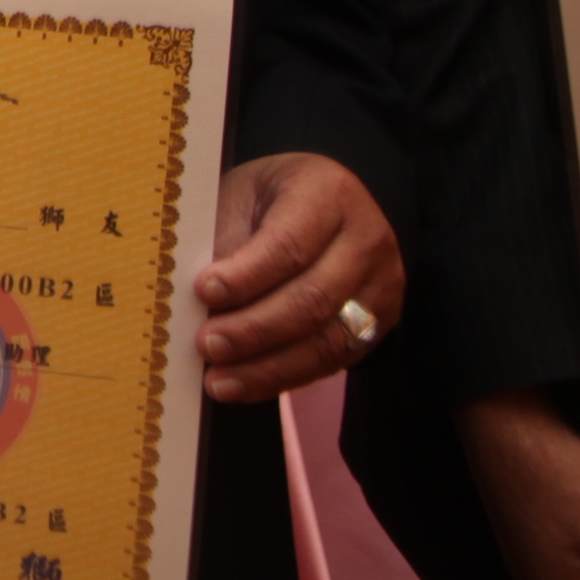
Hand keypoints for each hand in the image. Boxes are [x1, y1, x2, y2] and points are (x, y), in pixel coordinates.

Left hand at [194, 151, 404, 402]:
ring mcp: (380, 287)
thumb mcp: (243, 196)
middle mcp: (367, 241)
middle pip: (312, 299)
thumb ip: (227, 241)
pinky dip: (285, 376)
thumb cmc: (270, 199)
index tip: (204, 293)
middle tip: (207, 345)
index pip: (289, 244)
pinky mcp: (379, 325)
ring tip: (219, 381)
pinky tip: (246, 384)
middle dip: (254, 330)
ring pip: (326, 340)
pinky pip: (332, 361)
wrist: (324, 202)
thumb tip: (199, 302)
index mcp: (329, 194)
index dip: (246, 276)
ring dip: (267, 367)